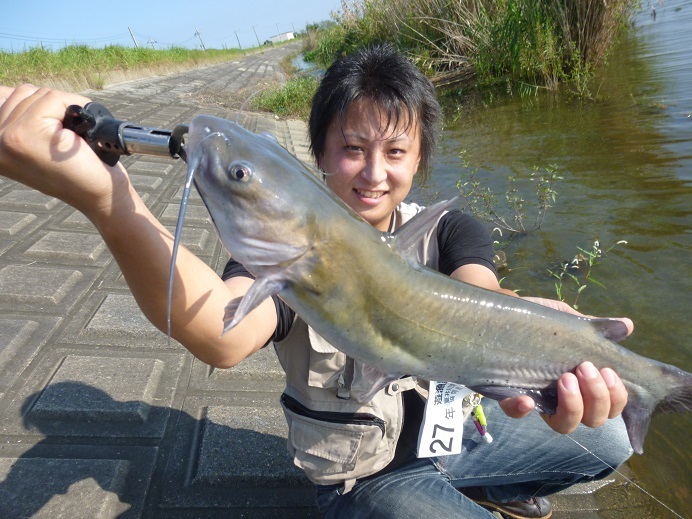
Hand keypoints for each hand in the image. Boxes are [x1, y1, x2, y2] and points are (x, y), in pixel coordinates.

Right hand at [0, 85, 129, 220]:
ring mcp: (6, 137)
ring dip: (65, 111)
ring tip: (70, 141)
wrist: (100, 196)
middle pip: (24, 93)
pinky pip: (54, 99)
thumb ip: (20, 118)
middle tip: (66, 140)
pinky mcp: (26, 134)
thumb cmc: (78, 170)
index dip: (37, 107)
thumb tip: (12, 93)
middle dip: (53, 110)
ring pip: (40, 94)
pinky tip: (78, 137)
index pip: (5, 96)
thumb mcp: (39, 142)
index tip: (53, 128)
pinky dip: (76, 109)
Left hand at [499, 297, 630, 433]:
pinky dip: (522, 410)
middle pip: (594, 420)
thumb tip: (626, 326)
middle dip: (598, 397)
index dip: (616, 397)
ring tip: (565, 378)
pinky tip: (527, 399)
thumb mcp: (569, 322)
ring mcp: (538, 399)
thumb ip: (594, 328)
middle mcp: (564, 398)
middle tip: (585, 368)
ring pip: (564, 425)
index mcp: (585, 383)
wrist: (502, 310)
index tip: (610, 371)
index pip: (611, 406)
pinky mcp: (508, 395)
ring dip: (572, 406)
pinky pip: (515, 413)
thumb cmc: (541, 321)